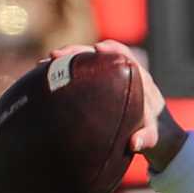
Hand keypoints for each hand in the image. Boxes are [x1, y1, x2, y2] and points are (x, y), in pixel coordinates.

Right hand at [53, 41, 175, 167]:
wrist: (147, 133)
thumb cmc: (152, 132)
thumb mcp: (152, 137)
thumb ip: (146, 138)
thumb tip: (134, 143)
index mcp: (137, 78)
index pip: (124, 55)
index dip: (112, 50)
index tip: (99, 49)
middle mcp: (118, 73)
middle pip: (96, 54)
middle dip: (77, 51)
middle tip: (57, 55)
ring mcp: (102, 77)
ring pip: (82, 62)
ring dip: (63, 60)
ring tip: (43, 63)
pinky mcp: (91, 84)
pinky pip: (74, 74)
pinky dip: (59, 72)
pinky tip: (41, 75)